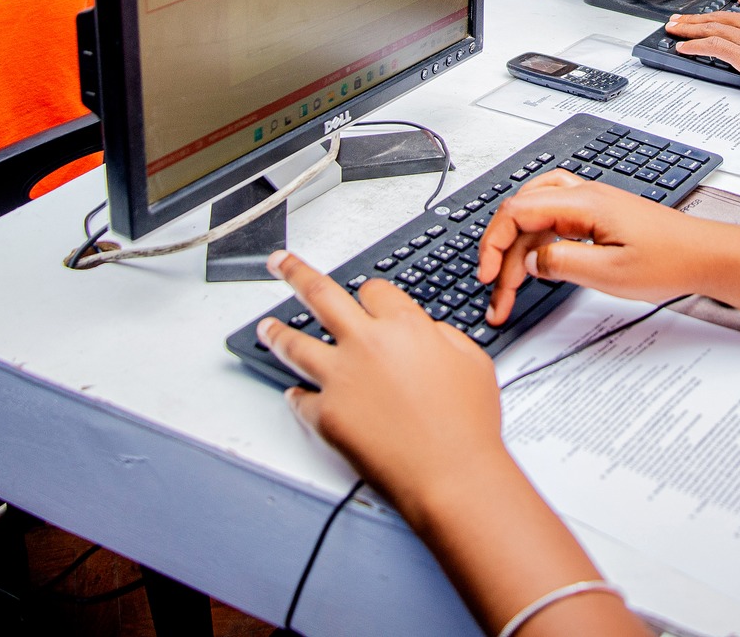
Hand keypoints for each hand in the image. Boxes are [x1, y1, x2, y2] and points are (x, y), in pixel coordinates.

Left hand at [257, 251, 508, 524]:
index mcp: (404, 325)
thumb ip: (441, 336)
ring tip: (267, 327)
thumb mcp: (472, 361)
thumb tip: (422, 332)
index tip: (364, 297)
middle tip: (280, 264)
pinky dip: (296, 394)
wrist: (452, 475)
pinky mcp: (326, 415)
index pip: (373, 290)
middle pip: (319, 294)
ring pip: (294, 343)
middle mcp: (366, 344)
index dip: (370, 294)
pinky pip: (300, 398)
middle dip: (295, 272)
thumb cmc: (467, 425)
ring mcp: (340, 379)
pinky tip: (294, 392)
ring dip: (276, 332)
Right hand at [477, 172, 732, 322]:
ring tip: (512, 284)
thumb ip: (562, 264)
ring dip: (517, 248)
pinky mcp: (597, 216)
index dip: (495, 244)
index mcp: (583, 204)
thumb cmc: (671, 260)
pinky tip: (536, 264)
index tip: (488, 275)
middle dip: (502, 253)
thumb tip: (529, 260)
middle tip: (498, 293)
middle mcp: (583, 195)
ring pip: (534, 215)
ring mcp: (590, 204)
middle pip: (521, 212)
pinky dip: (536, 242)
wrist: (706, 255)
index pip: (517, 212)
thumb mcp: (611, 273)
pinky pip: (553, 219)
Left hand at [662, 8, 739, 95]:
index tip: (706, 17)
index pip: (737, 17)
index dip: (717, 17)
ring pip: (711, 29)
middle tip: (678, 18)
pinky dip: (695, 45)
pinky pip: (713, 46)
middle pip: (719, 18)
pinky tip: (683, 46)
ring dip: (688, 28)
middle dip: (695, 18)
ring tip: (672, 28)